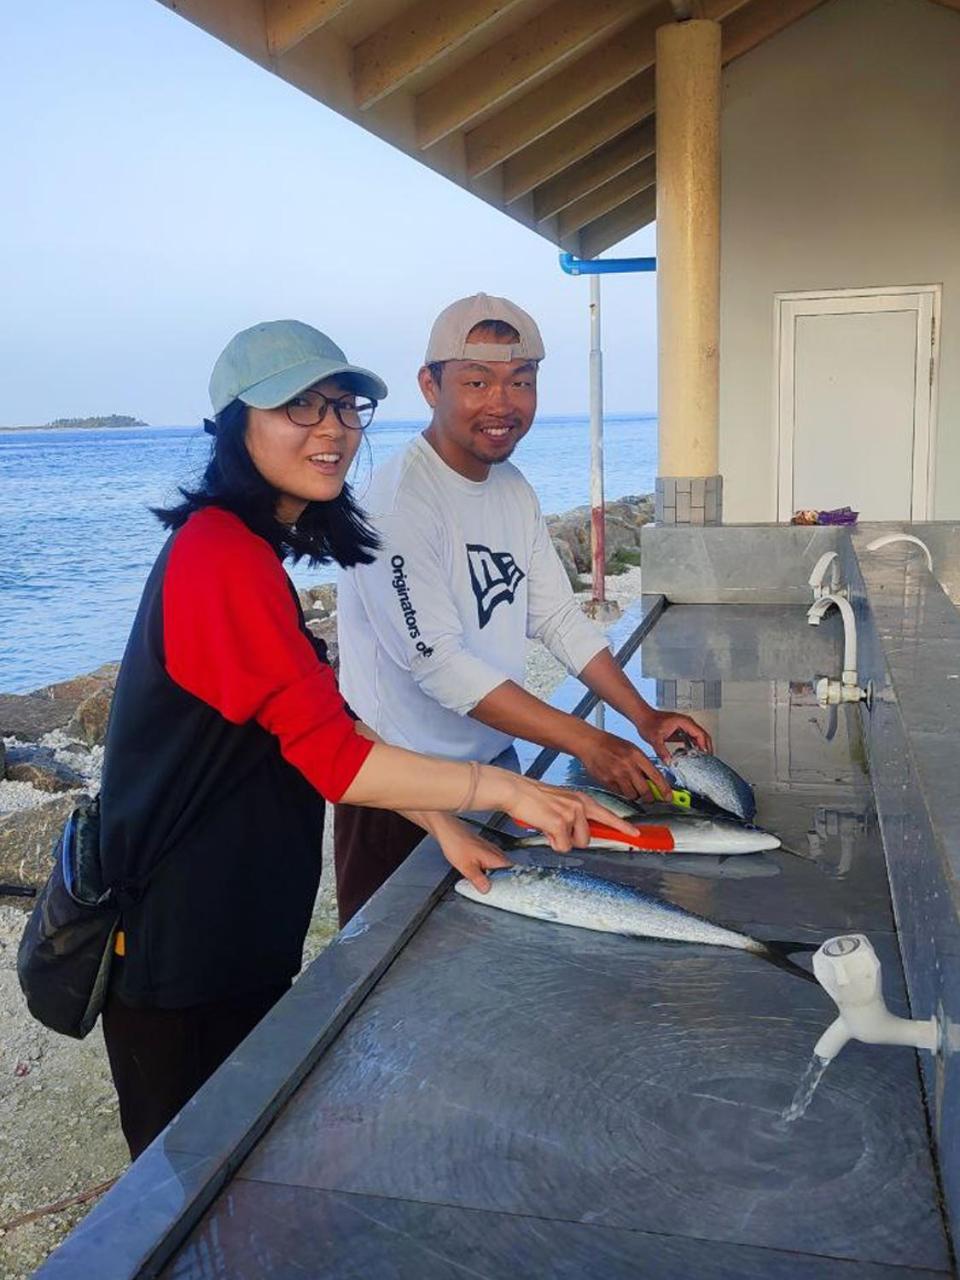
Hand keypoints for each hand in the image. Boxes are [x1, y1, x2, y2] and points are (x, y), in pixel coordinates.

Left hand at [435, 820, 511, 894]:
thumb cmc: (456, 843)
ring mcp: (489, 850)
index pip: (512, 872)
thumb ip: (478, 880)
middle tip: (495, 891)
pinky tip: (478, 875)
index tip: (506, 892)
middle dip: (501, 881)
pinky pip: (488, 863)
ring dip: (493, 876)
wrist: (447, 830)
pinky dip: (485, 870)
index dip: (511, 883)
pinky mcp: (482, 850)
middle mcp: (495, 853)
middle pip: (505, 870)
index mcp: (495, 857)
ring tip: (485, 885)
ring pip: (497, 867)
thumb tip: (487, 889)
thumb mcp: (466, 867)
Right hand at [501, 776, 640, 852]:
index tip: (637, 835)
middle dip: (572, 839)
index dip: (623, 827)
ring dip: (560, 840)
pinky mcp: (560, 823)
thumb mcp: (562, 803)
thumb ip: (575, 816)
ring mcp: (572, 814)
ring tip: (548, 825)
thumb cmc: (535, 798)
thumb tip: (580, 835)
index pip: (608, 815)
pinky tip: (543, 827)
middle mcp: (581, 805)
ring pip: (575, 843)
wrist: (517, 791)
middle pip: (588, 839)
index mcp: (583, 800)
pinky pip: (561, 846)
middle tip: (556, 828)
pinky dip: (551, 841)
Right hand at [576, 728, 672, 802]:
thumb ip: (642, 764)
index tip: (668, 797)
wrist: (590, 743)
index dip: (664, 789)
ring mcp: (617, 775)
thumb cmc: (610, 744)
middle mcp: (628, 766)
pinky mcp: (607, 782)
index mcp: (637, 756)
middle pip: (645, 791)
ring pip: (632, 795)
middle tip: (651, 798)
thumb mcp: (632, 749)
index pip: (656, 776)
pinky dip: (623, 791)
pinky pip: (620, 793)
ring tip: (633, 788)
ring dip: (635, 795)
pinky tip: (620, 783)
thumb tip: (653, 779)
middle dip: (650, 797)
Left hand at [635, 711, 713, 760]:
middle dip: (706, 747)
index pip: (701, 734)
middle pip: (702, 735)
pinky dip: (693, 745)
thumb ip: (662, 751)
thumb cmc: (648, 722)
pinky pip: (691, 738)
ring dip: (700, 746)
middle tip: (707, 759)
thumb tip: (669, 761)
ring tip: (701, 758)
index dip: (705, 746)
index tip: (706, 756)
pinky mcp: (679, 729)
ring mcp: (683, 725)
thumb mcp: (655, 739)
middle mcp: (686, 722)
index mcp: (684, 722)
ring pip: (698, 736)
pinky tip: (690, 753)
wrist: (642, 717)